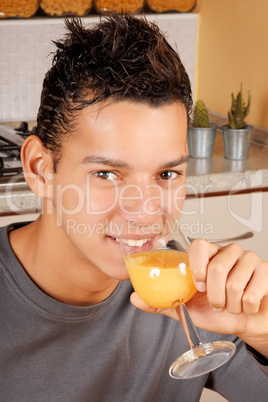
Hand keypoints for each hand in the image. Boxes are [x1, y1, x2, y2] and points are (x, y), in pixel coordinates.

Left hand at [130, 239, 267, 358]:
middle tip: (217, 303)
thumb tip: (135, 298)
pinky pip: (252, 294)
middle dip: (214, 297)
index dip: (197, 267)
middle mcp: (229, 252)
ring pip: (234, 284)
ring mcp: (250, 259)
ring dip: (231, 305)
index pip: (199, 245)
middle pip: (216, 268)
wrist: (246, 322)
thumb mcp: (189, 308)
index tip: (198, 286)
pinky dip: (246, 308)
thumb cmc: (218, 311)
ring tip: (232, 304)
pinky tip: (247, 305)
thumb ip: (164, 302)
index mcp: (209, 255)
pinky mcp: (266, 271)